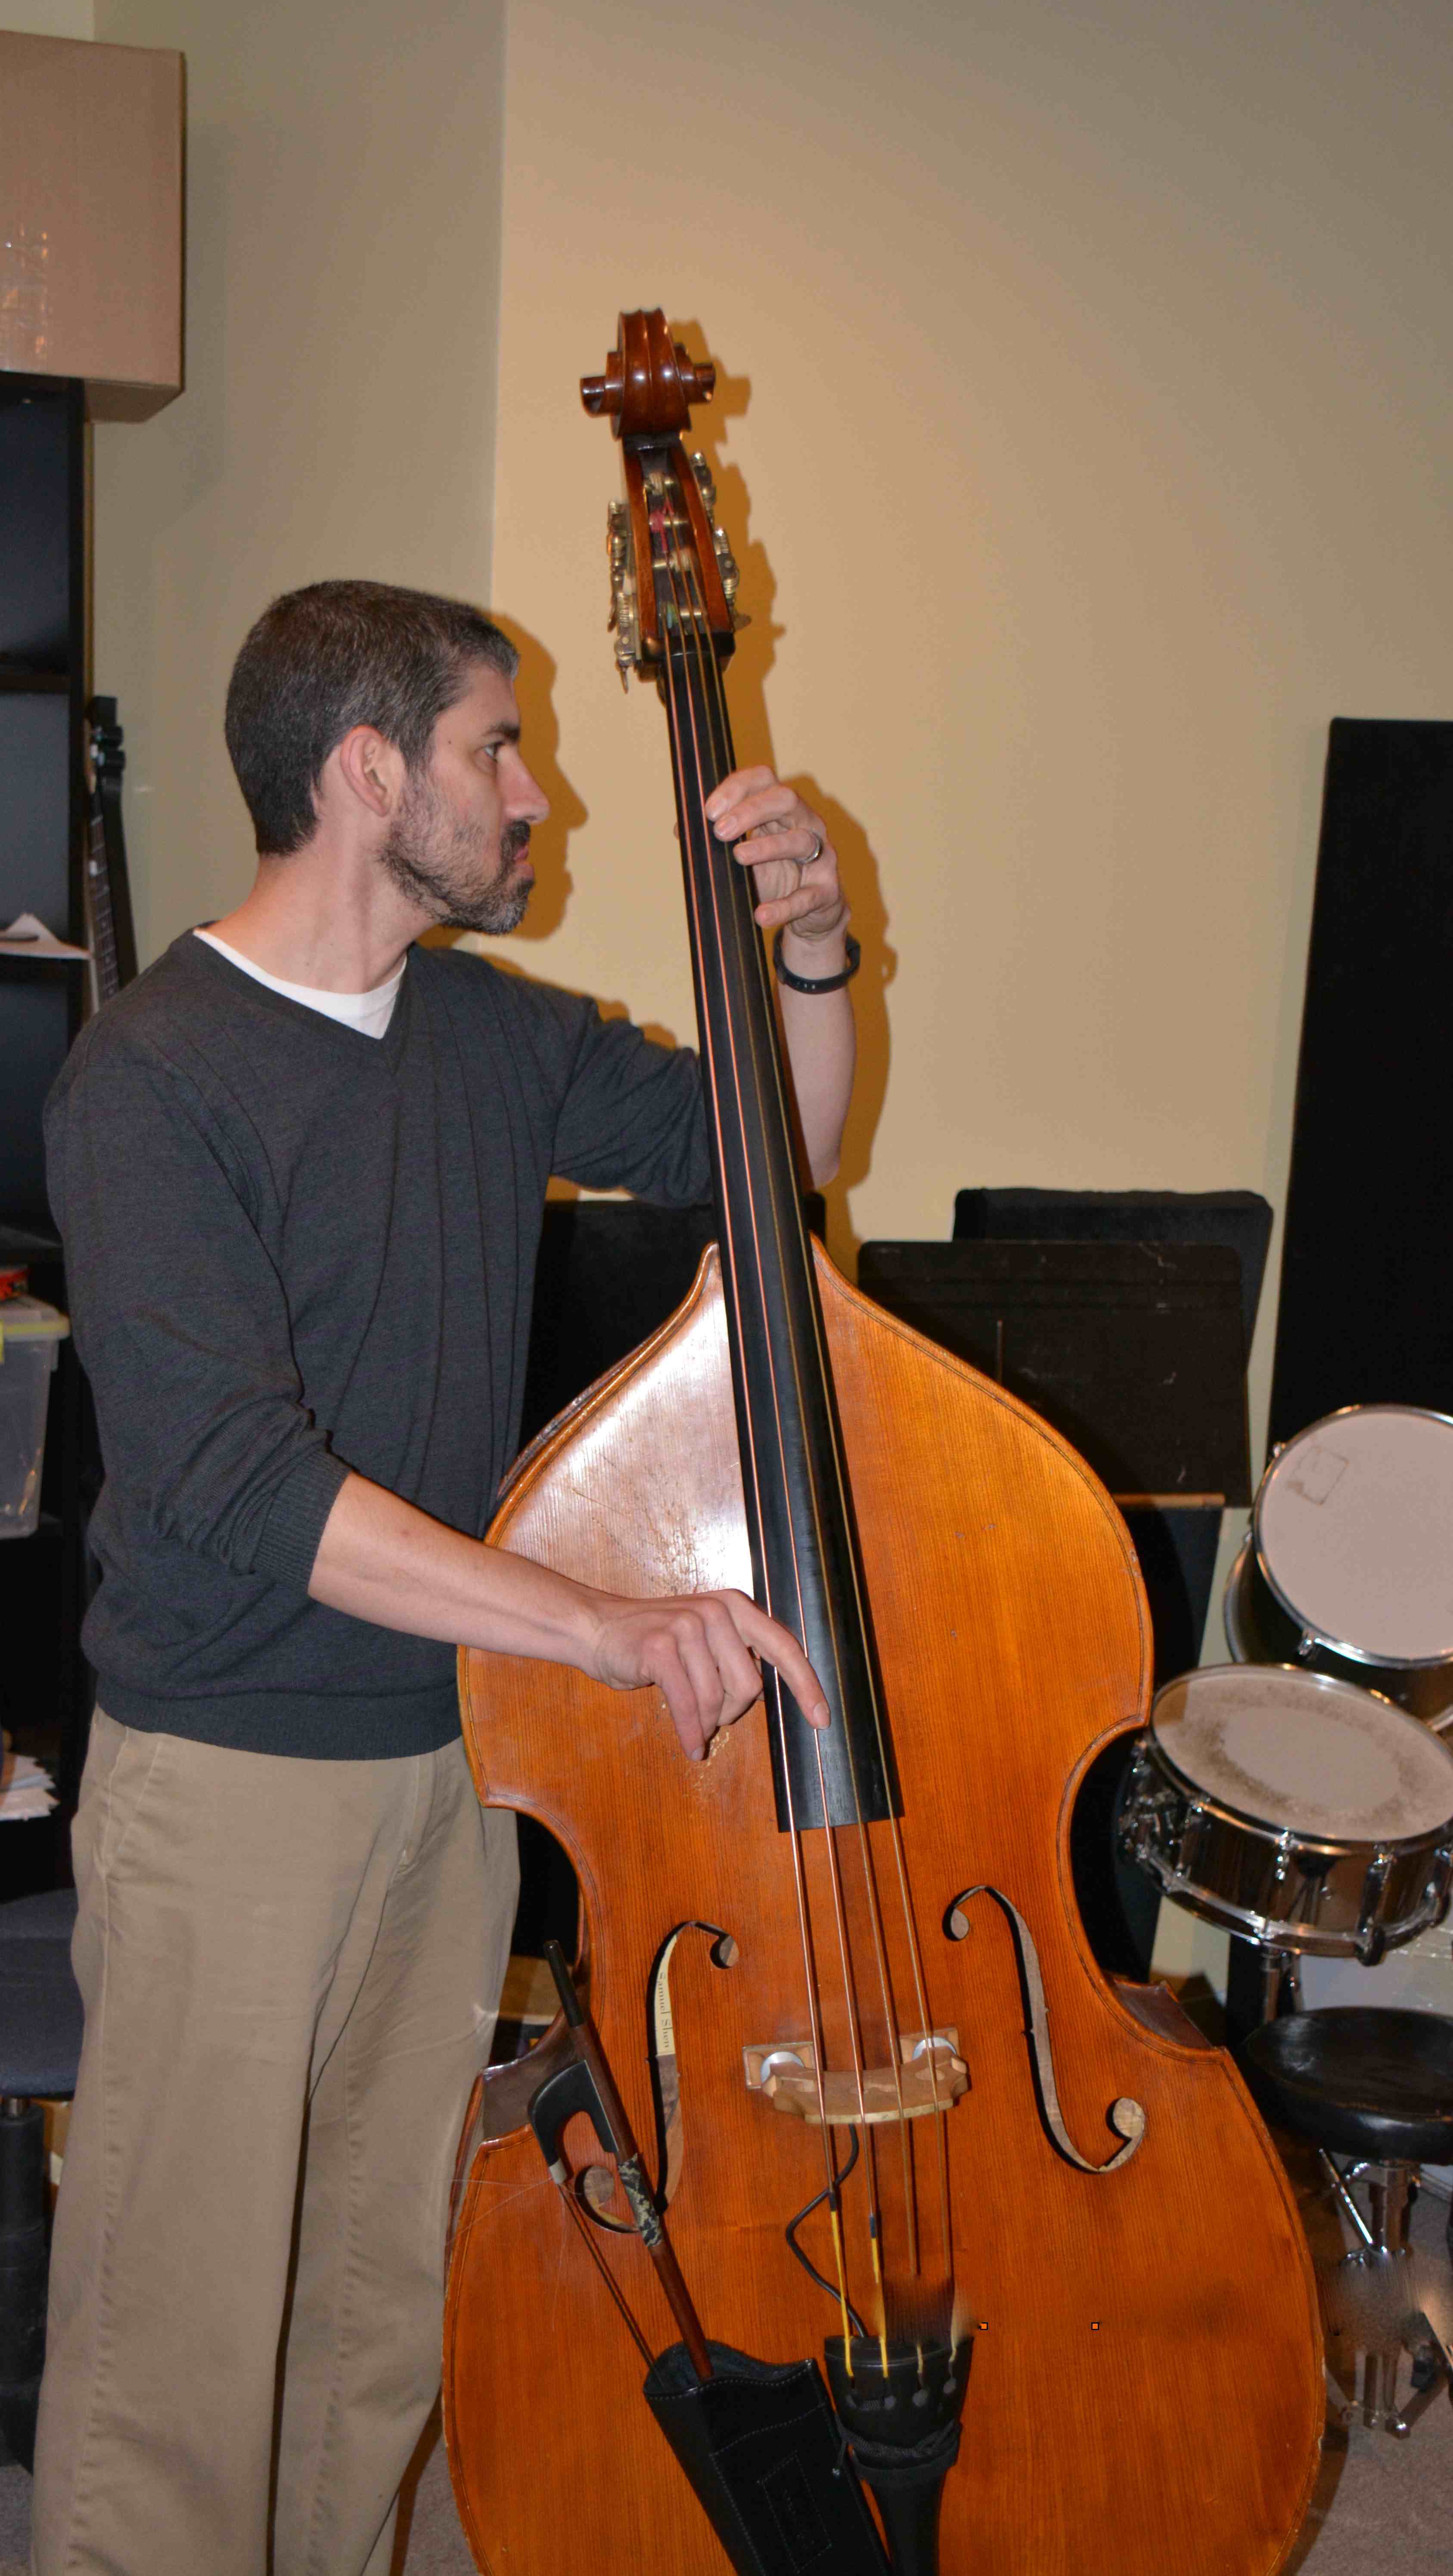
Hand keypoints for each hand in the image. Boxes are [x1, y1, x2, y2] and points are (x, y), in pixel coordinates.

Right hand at [585, 1585, 830, 1762]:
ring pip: (717, 1699)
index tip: (822, 1719)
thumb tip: (775, 1692)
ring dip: (706, 1723)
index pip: (783, 1647)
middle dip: (731, 1712)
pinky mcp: (659, 1648)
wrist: (599, 1628)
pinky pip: (687, 1706)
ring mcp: (686, 1626)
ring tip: (693, 1724)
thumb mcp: (706, 1636)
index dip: (806, 1685)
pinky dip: (690, 1732)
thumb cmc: (657, 1642)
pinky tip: (691, 1745)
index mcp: (735, 1606)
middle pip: (749, 1685)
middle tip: (712, 1716)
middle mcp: (716, 1611)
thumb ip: (739, 1654)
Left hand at [704, 767, 846, 948]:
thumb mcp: (746, 852)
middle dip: (751, 810)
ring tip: (739, 857)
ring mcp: (821, 855)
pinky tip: (762, 914)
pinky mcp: (827, 890)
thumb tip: (682, 828)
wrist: (812, 914)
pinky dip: (785, 906)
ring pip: (800, 841)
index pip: (763, 780)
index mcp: (782, 810)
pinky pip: (808, 896)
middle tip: (720, 831)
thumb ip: (719, 838)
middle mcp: (806, 824)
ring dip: (768, 846)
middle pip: (784, 799)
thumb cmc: (775, 874)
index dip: (736, 788)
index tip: (709, 810)